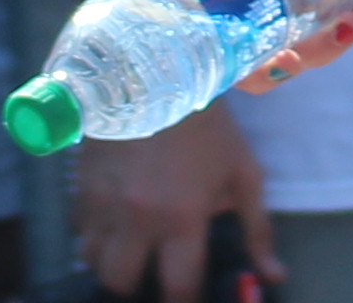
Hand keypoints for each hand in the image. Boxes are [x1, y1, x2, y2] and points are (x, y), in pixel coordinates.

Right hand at [75, 95, 271, 299]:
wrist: (158, 73)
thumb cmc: (209, 126)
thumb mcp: (244, 173)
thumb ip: (258, 229)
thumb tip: (274, 277)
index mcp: (182, 219)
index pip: (177, 288)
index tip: (186, 298)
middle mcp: (137, 220)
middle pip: (121, 282)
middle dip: (137, 284)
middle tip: (152, 271)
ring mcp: (104, 205)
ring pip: (92, 261)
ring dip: (111, 261)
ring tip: (130, 248)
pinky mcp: (81, 188)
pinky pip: (78, 230)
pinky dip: (93, 234)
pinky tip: (112, 220)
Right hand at [154, 0, 352, 98]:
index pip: (186, 11)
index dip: (209, 45)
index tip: (246, 56)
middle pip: (231, 48)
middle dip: (266, 67)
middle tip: (299, 59)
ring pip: (280, 50)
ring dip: (318, 50)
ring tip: (352, 22)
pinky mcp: (310, 1)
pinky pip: (320, 34)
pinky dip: (346, 27)